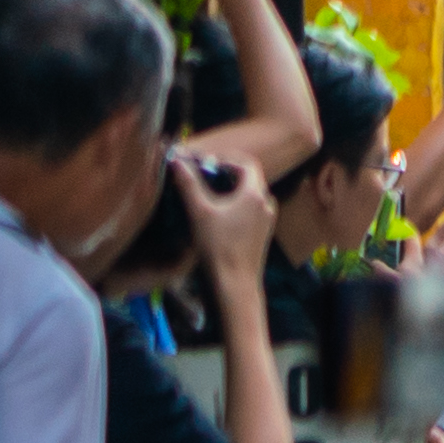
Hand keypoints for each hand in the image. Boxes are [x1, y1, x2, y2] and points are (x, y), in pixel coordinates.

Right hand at [175, 148, 276, 289]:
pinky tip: (214, 214)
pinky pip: (248, 211)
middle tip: (200, 175)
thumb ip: (189, 183)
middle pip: (247, 179)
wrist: (234, 284)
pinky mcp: (260, 234)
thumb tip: (177, 160)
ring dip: (228, 190)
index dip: (225, 158)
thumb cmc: (217, 246)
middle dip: (223, 173)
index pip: (246, 164)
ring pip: (247, 196)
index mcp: (255, 194)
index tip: (205, 161)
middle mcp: (266, 204)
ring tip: (204, 193)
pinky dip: (233, 205)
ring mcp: (266, 220)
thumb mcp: (199, 211)